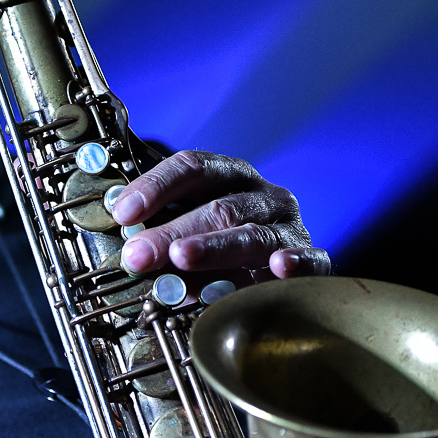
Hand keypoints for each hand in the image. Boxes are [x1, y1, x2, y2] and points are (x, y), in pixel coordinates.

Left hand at [111, 150, 329, 283]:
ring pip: (251, 235)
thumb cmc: (225, 245)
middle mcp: (262, 196)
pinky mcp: (314, 260)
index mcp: (231, 176)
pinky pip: (310, 260)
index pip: (193, 167)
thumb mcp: (190, 230)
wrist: (285, 270)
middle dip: (172, 231)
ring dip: (213, 248)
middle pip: (217, 207)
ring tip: (180, 258)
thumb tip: (126, 246)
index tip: (123, 212)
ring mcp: (289, 227)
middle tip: (138, 254)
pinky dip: (295, 263)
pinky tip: (278, 267)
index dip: (156, 186)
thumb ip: (162, 232)